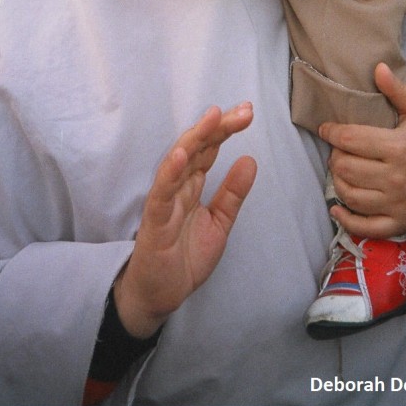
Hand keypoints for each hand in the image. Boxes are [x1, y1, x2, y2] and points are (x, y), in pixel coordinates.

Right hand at [113, 104, 255, 337]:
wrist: (161, 295)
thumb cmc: (185, 257)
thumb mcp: (219, 223)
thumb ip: (232, 194)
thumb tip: (250, 159)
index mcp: (192, 185)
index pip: (209, 150)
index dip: (226, 130)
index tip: (247, 112)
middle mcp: (178, 186)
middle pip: (197, 149)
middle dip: (218, 128)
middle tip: (243, 111)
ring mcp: (165, 201)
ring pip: (178, 162)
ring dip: (194, 139)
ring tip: (213, 118)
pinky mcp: (155, 221)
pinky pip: (161, 194)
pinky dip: (169, 173)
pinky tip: (180, 155)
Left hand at [319, 63, 405, 237]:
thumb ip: (397, 90)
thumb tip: (377, 67)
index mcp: (399, 147)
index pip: (351, 139)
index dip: (331, 133)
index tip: (325, 128)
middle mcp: (396, 177)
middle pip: (345, 168)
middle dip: (335, 156)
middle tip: (339, 150)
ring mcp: (397, 203)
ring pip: (350, 195)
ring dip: (337, 182)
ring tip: (341, 170)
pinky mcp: (400, 222)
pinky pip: (366, 227)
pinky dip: (346, 220)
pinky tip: (337, 209)